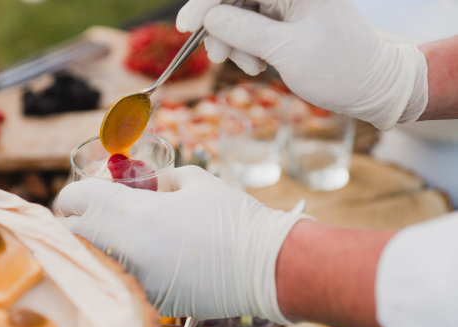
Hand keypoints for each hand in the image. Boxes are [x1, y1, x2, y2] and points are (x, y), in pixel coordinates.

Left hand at [56, 166, 306, 321]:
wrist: (266, 266)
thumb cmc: (232, 217)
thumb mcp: (195, 182)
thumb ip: (163, 180)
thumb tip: (150, 184)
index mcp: (129, 211)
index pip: (72, 199)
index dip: (74, 194)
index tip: (84, 196)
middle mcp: (121, 247)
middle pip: (70, 235)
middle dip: (76, 225)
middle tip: (95, 218)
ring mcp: (133, 279)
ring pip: (90, 263)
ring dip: (96, 249)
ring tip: (119, 239)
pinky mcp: (149, 302)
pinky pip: (120, 282)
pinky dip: (123, 271)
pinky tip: (145, 262)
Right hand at [176, 0, 427, 129]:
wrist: (371, 87)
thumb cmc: (339, 68)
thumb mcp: (287, 51)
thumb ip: (244, 31)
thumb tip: (208, 18)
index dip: (207, 2)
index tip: (186, 26)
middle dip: (221, 26)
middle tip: (219, 57)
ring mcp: (288, 2)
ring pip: (239, 13)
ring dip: (234, 42)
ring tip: (252, 68)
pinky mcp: (285, 18)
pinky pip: (251, 26)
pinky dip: (246, 47)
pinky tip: (258, 66)